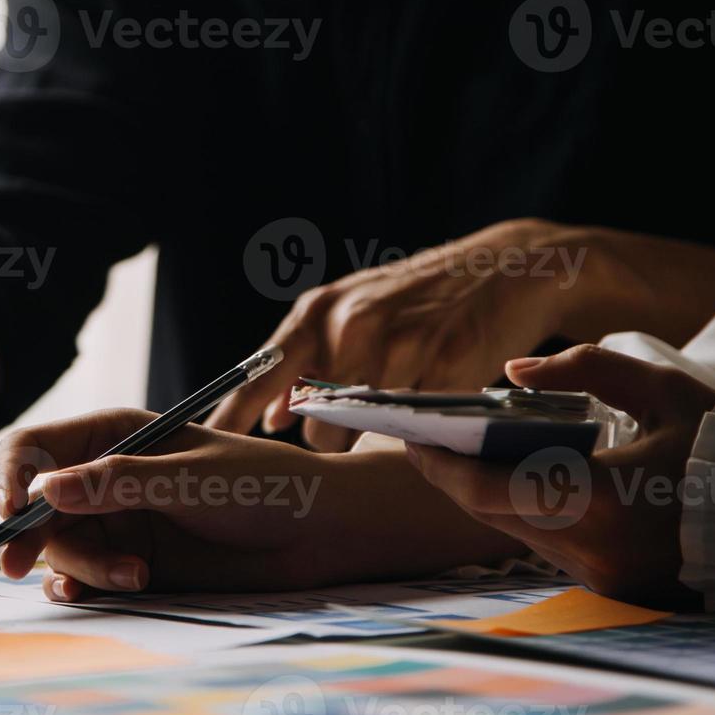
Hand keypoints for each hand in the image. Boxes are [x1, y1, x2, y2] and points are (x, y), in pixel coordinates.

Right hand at [0, 409, 527, 600]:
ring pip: (60, 547)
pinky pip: (80, 578)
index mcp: (114, 434)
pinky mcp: (131, 563)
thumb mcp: (188, 478)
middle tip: (18, 564)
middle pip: (35, 505)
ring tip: (137, 576)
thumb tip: (43, 489)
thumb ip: (116, 483)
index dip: (9, 476)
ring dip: (84, 566)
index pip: (33, 447)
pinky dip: (84, 587)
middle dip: (31, 533)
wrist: (317, 534)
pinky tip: (112, 589)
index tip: (9, 512)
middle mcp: (106, 476)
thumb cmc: (263, 485)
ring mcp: (117, 521)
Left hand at [209, 219, 582, 448]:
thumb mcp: (349, 313)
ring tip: (392, 414)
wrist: (506, 268)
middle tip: (347, 432)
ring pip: (360, 432)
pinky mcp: (446, 368)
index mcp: (318, 311)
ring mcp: (399, 347)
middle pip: (312, 424)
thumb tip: (269, 418)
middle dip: (325, 440)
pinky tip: (428, 409)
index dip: (232, 417)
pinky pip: (411, 429)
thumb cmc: (415, 299)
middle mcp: (350, 326)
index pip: (259, 374)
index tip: (209, 447)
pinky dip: (415, 432)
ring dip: (369, 439)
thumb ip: (305, 360)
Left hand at [405, 345, 714, 607]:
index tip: (406, 433)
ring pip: (511, 531)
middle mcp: (593, 552)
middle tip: (419, 435)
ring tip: (455, 447)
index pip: (486, 490)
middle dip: (448, 473)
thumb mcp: (664, 389)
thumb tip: (515, 371)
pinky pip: (544, 543)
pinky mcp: (611, 589)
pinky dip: (520, 508)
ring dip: (481, 491)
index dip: (436, 463)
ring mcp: (601, 579)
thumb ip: (587, 368)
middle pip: (488, 512)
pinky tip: (506, 474)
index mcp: (602, 503)